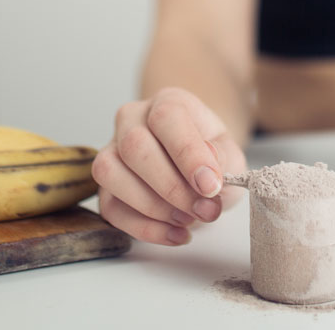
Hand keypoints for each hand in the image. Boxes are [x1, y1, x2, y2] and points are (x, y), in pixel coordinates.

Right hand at [92, 87, 246, 245]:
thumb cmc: (211, 156)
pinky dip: (145, 228)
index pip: (167, 117)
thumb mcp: (229, 153)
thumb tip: (206, 173)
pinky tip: (176, 234)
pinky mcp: (104, 185)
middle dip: (172, 187)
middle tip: (205, 210)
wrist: (196, 166)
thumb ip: (222, 159)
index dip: (188, 154)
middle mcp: (132, 119)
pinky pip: (110, 208)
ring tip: (189, 219)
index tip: (211, 187)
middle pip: (135, 146)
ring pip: (111, 173)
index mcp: (167, 102)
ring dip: (154, 207)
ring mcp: (111, 150)